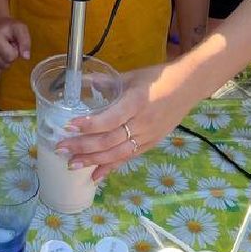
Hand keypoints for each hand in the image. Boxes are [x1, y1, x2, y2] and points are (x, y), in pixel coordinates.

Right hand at [0, 16, 29, 75]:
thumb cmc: (8, 27)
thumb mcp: (20, 29)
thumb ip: (25, 42)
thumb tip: (26, 57)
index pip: (10, 57)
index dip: (15, 52)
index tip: (12, 44)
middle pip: (4, 65)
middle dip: (9, 58)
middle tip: (7, 47)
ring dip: (2, 64)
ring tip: (2, 52)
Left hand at [60, 63, 198, 180]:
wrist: (188, 87)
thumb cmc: (158, 78)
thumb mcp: (131, 76)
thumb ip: (106, 82)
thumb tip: (79, 81)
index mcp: (136, 103)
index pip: (110, 119)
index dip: (89, 125)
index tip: (69, 126)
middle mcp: (142, 123)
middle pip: (110, 140)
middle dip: (84, 147)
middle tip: (61, 149)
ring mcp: (148, 136)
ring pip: (118, 154)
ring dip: (93, 161)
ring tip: (72, 165)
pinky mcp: (151, 144)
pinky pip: (128, 158)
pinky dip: (111, 167)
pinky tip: (95, 175)